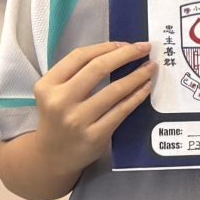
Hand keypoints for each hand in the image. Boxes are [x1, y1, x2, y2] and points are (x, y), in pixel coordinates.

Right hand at [31, 39, 153, 167]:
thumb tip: (117, 52)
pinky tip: (146, 87)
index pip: (79, 56)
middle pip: (98, 68)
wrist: (51, 155)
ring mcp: (78, 120)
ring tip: (151, 67)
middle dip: (126, 54)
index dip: (106, 47)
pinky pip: (122, 110)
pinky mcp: (95, 135)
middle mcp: (60, 101)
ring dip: (138, 75)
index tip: (126, 43)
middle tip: (145, 48)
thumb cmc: (58, 117)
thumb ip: (76, 74)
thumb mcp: (54, 92)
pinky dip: (137, 96)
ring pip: (115, 90)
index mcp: (47, 85)